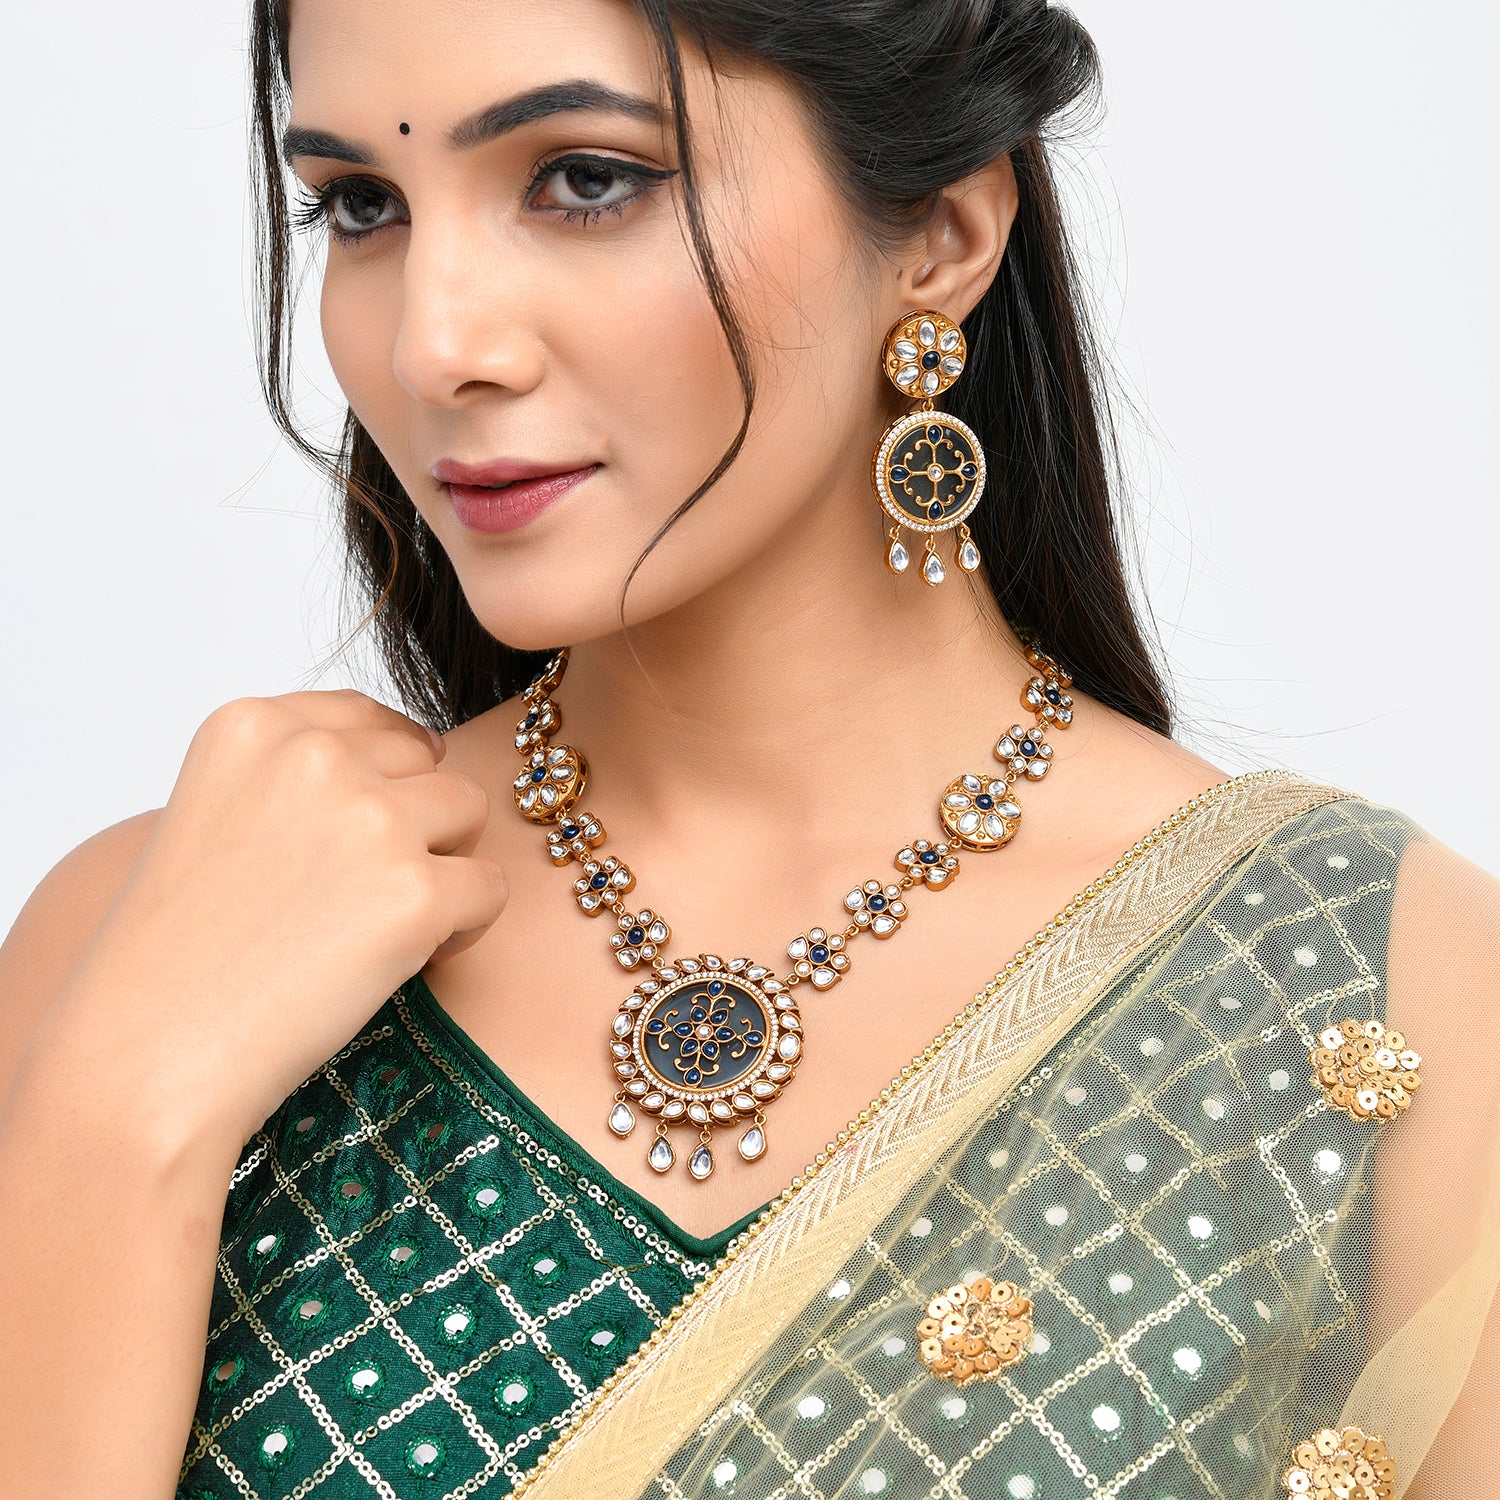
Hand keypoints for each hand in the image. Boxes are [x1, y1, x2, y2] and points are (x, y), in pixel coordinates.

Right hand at [73, 689, 504, 1145]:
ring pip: (469, 812)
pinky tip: (397, 963)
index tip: (349, 839)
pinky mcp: (415, 891)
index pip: (370, 718)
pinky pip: (489, 889)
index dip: (381, 779)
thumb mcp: (217, 816)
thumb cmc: (179, 953)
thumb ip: (301, 773)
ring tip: (375, 927)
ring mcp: (369, 819)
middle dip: (413, 824)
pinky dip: (462, 929)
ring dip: (443, 867)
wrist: (148, 1057)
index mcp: (253, 726)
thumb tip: (424, 748)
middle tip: (351, 900)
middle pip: (426, 762)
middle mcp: (313, 756)